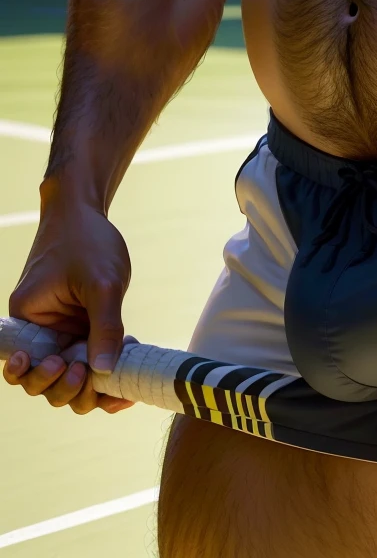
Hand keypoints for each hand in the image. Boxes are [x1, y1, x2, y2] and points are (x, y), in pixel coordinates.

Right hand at [4, 201, 133, 414]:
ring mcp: (60, 333)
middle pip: (44, 382)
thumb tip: (104, 371)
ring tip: (114, 381)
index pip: (25, 368)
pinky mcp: (79, 330)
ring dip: (89, 388)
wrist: (84, 212)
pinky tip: (125, 379)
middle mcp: (38, 332)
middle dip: (68, 389)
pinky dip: (104, 374)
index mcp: (27, 320)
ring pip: (66, 379)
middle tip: (90, 374)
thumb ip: (104, 325)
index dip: (43, 380)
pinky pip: (86, 361)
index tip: (70, 368)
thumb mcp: (101, 281)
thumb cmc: (85, 239)